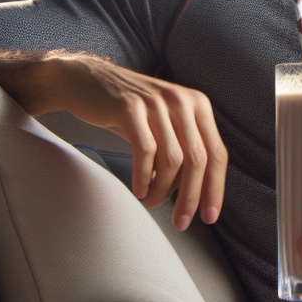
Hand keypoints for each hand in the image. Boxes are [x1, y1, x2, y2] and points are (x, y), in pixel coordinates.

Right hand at [51, 54, 227, 228]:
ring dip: (164, 190)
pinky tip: (140, 190)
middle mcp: (183, 102)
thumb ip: (185, 146)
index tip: (209, 216)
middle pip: (198, 160)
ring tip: (152, 202)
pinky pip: (146, 151)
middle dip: (191, 197)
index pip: (217, 154)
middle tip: (181, 222)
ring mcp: (157, 103)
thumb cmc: (127, 110)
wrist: (84, 80)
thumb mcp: (165, 121)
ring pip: (173, 160)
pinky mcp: (131, 108)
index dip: (215, 189)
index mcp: (198, 106)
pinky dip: (144, 177)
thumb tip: (197, 191)